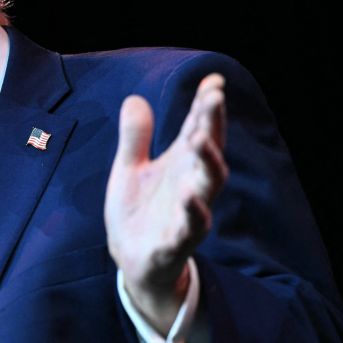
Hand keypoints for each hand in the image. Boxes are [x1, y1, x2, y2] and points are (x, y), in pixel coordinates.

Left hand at [105, 74, 228, 334]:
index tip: (213, 81)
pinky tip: (190, 198)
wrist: (131, 261)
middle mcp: (191, 185)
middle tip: (213, 99)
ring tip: (200, 138)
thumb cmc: (138, 211)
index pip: (197, 129)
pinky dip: (193, 214)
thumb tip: (134, 98)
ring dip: (208, 163)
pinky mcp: (176, 242)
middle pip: (208, 151)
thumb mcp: (129, 169)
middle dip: (212, 125)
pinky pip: (190, 229)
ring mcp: (187, 214)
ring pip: (207, 187)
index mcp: (181, 165)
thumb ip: (134, 137)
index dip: (206, 106)